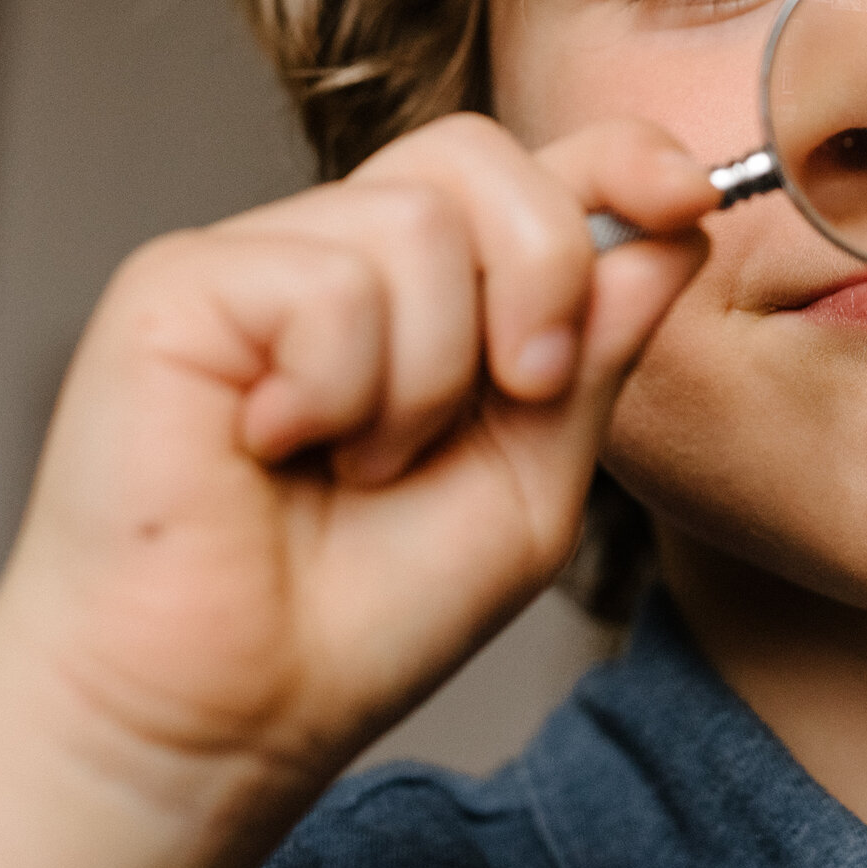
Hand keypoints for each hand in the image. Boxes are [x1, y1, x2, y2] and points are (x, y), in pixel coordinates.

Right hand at [0, 113, 713, 867]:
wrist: (229, 714)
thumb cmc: (363, 614)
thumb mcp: (534, 480)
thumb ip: (598, 351)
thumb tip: (671, 230)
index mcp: (432, 292)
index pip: (531, 169)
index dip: (621, 155)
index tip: (687, 194)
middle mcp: (340, 254)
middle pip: (477, 154)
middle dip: (544, 268)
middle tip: (524, 388)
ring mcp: (256, 260)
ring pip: (416, 224)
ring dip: (429, 375)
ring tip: (361, 462)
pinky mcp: (179, 284)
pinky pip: (329, 280)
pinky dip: (342, 387)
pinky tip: (277, 445)